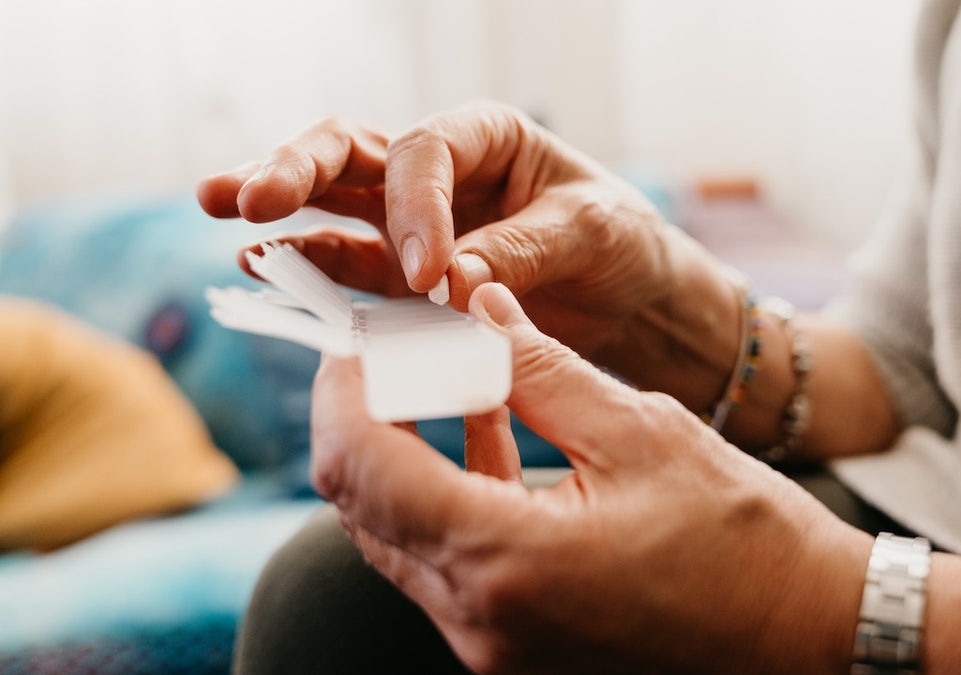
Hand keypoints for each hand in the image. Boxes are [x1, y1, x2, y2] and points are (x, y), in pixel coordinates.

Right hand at [197, 102, 711, 362]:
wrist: (633, 299)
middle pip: (351, 153)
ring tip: (226, 216)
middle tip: (250, 198)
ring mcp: (412, 222)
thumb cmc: (620, 244)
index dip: (415, 207)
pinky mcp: (405, 276)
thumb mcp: (590, 234)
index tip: (428, 274)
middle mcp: (440, 172)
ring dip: (277, 210)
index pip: (425, 153)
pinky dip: (311, 270)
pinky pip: (349, 267)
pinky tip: (265, 269)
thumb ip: (520, 252)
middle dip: (297, 169)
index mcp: (486, 136)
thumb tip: (449, 285)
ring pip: (331, 201)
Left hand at [311, 282, 870, 673]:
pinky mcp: (514, 647)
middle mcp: (479, 618)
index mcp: (504, 561)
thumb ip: (541, 368)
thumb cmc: (745, 541)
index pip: (362, 465)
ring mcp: (492, 643)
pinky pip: (447, 563)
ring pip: (398, 535)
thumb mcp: (641, 432)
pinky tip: (489, 430)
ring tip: (448, 374)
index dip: (344, 388)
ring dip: (406, 451)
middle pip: (363, 504)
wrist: (810, 637)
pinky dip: (450, 492)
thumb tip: (478, 307)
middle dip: (365, 414)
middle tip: (396, 346)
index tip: (360, 334)